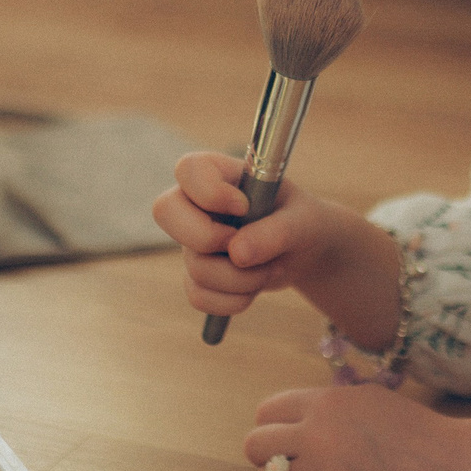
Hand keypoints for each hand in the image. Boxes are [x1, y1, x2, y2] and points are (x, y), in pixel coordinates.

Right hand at [151, 151, 351, 322]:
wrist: (305, 251)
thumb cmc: (301, 221)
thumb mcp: (303, 220)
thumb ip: (276, 231)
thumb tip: (238, 254)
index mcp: (220, 173)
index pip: (188, 169)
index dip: (209, 192)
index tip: (244, 207)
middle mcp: (197, 204)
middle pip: (165, 211)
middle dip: (209, 238)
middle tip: (245, 245)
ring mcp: (192, 241)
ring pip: (195, 267)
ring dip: (242, 279)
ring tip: (272, 269)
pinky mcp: (197, 275)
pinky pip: (199, 296)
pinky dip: (234, 300)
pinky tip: (256, 287)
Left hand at [245, 384, 470, 470]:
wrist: (451, 464)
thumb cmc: (414, 430)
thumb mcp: (367, 397)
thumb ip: (325, 403)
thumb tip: (288, 418)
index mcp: (325, 401)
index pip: (266, 412)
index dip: (273, 427)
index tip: (287, 439)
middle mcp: (317, 433)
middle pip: (255, 445)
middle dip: (267, 456)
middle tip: (291, 464)